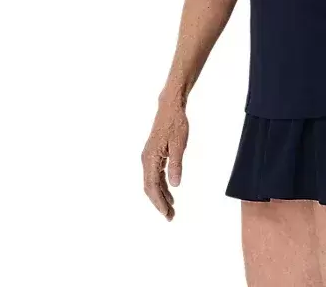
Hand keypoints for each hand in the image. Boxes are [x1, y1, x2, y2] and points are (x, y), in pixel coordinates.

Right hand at [142, 93, 188, 220]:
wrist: (170, 108)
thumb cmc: (176, 124)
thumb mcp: (179, 145)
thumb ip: (176, 165)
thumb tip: (175, 185)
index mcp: (150, 158)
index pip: (152, 186)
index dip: (159, 202)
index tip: (167, 214)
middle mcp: (146, 159)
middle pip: (150, 187)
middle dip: (159, 204)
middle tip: (170, 217)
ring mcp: (149, 157)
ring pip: (152, 182)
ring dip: (161, 196)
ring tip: (171, 209)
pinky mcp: (154, 155)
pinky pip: (155, 175)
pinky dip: (162, 186)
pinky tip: (170, 193)